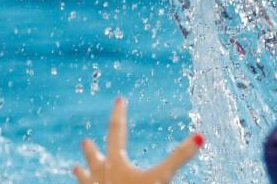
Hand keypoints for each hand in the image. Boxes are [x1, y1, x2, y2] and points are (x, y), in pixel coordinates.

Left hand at [72, 98, 202, 183]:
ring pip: (87, 178)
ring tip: (76, 167)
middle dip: (92, 149)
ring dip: (83, 171)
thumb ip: (179, 157)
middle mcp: (101, 175)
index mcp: (117, 163)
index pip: (117, 132)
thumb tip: (200, 136)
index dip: (119, 114)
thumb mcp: (161, 177)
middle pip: (96, 158)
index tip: (119, 100)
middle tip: (85, 141)